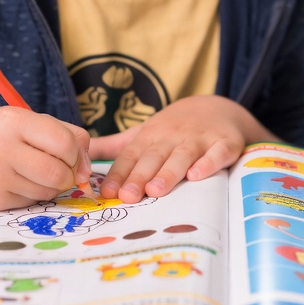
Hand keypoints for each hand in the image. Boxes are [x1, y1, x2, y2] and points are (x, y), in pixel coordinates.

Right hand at [0, 107, 91, 210]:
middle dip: (67, 174)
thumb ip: (66, 136)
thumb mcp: (27, 120)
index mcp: (14, 121)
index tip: (69, 154)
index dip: (75, 153)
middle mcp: (1, 150)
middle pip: (58, 174)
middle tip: (57, 167)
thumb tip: (86, 172)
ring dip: (51, 185)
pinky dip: (32, 194)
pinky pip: (30, 203)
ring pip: (47, 192)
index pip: (65, 144)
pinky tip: (16, 181)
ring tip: (33, 171)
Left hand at [89, 95, 262, 202]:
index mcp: (150, 136)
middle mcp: (173, 136)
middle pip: (154, 157)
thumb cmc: (174, 129)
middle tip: (128, 196)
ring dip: (169, 172)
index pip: (131, 156)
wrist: (218, 107)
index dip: (119, 174)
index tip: (108, 193)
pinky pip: (217, 154)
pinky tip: (197, 175)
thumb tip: (78, 156)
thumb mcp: (144, 133)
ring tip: (156, 190)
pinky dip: (208, 163)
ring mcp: (199, 140)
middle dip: (140, 176)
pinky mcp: (224, 143)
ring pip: (182, 156)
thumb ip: (114, 147)